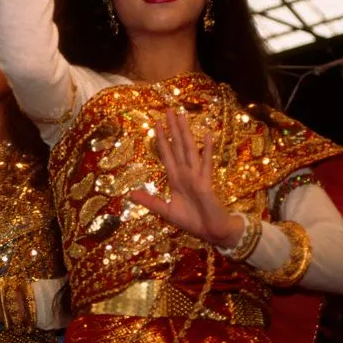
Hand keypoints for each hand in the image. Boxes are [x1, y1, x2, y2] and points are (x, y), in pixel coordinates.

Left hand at [130, 110, 243, 247]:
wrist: (212, 233)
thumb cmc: (192, 221)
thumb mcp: (166, 211)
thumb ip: (150, 201)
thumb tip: (130, 194)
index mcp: (176, 178)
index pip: (167, 154)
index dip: (161, 139)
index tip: (156, 123)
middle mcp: (185, 173)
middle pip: (178, 146)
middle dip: (173, 129)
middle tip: (169, 110)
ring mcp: (196, 176)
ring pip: (189, 149)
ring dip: (185, 133)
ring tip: (182, 116)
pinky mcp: (206, 183)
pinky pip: (206, 164)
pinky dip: (207, 150)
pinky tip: (208, 135)